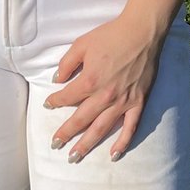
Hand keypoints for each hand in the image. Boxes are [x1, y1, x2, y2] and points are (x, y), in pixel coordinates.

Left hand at [44, 12, 162, 163]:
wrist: (141, 32)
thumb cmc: (111, 36)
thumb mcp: (81, 44)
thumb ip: (66, 63)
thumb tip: (56, 79)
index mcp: (89, 80)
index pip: (67, 97)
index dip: (55, 102)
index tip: (47, 105)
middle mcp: (105, 96)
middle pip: (81, 120)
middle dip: (66, 133)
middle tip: (55, 145)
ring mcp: (122, 102)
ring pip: (101, 129)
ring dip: (87, 144)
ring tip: (74, 156)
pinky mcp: (138, 102)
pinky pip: (130, 127)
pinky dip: (122, 143)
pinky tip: (113, 155)